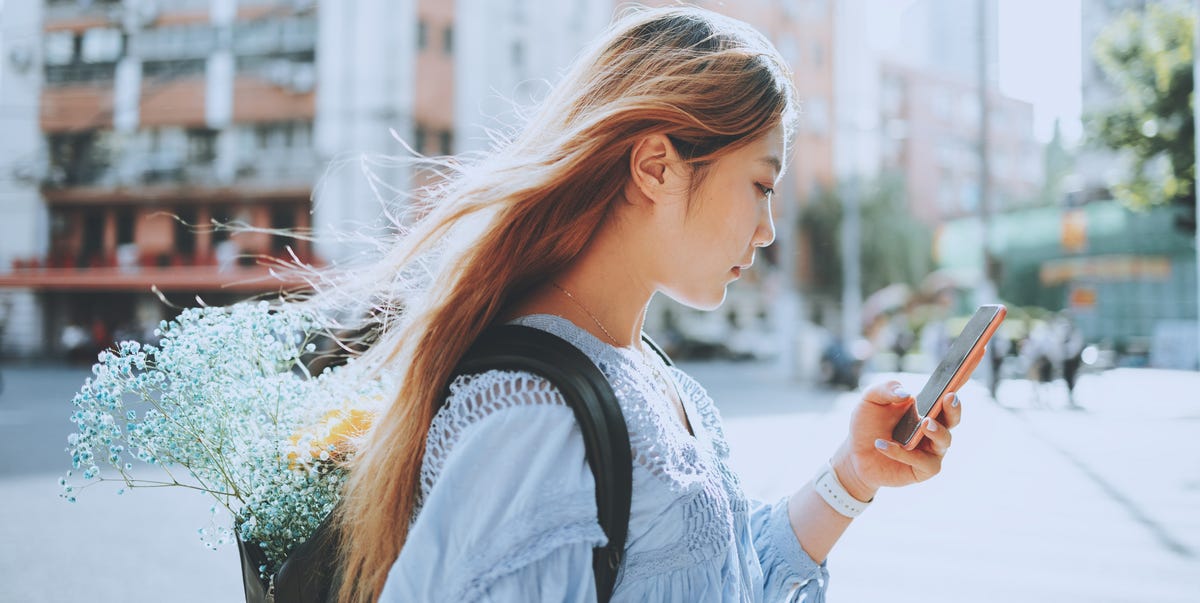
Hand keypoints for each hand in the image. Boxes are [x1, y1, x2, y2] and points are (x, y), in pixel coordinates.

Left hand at [830, 381, 961, 500]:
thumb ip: (887, 389)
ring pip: (944, 441)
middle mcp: (934, 429)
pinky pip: (921, 462)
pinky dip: (903, 453)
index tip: (960, 378)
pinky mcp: (922, 470)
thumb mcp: (871, 399)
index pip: (946, 397)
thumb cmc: (867, 423)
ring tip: (924, 423)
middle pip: (953, 419)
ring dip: (937, 431)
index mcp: (925, 408)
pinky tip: (882, 445)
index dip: (956, 389)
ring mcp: (930, 450)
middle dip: (954, 409)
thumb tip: (907, 394)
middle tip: (948, 398)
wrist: (854, 453)